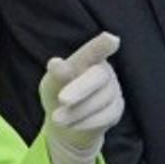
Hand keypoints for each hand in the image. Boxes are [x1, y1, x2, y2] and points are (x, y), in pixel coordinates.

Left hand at [39, 32, 124, 163]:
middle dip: (78, 91)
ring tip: (58, 118)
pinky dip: (84, 123)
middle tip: (59, 102)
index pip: (94, 53)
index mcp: (86, 62)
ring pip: (99, 103)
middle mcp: (104, 75)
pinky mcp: (115, 111)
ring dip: (77, 112)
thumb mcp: (49, 87)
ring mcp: (114, 93)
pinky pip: (103, 118)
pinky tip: (70, 124)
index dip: (101, 47)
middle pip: (96, 81)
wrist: (66, 124)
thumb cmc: (55, 97)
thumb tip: (57, 64)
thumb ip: (56, 76)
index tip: (110, 39)